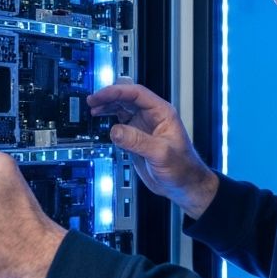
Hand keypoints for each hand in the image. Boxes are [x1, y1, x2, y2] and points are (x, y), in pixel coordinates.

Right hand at [87, 82, 217, 218]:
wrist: (184, 186)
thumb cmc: (183, 168)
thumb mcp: (161, 153)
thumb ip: (138, 141)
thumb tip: (116, 130)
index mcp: (162, 113)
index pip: (137, 94)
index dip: (117, 92)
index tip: (102, 95)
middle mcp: (152, 117)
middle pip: (127, 98)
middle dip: (109, 97)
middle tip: (92, 101)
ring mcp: (143, 127)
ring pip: (122, 109)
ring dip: (108, 107)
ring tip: (93, 109)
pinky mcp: (136, 139)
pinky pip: (120, 124)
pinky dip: (109, 121)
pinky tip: (101, 122)